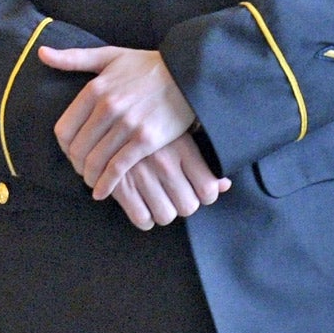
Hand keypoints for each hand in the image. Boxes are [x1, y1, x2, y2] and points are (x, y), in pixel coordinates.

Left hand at [40, 44, 197, 198]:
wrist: (189, 74)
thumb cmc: (147, 66)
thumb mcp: (109, 56)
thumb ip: (74, 58)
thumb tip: (41, 53)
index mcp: (95, 89)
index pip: (64, 130)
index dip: (64, 148)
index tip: (71, 154)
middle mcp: (108, 107)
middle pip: (78, 149)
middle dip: (77, 165)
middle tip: (82, 171)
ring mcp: (127, 124)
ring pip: (96, 161)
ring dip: (90, 178)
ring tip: (92, 182)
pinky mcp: (146, 140)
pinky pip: (118, 168)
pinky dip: (106, 184)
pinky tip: (102, 192)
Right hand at [106, 132, 230, 230]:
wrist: (108, 112)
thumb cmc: (151, 121)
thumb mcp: (180, 131)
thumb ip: (205, 159)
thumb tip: (225, 185)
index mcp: (183, 146)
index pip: (208, 189)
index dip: (206, 195)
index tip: (198, 190)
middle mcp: (165, 162)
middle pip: (188, 207)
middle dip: (183, 204)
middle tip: (176, 194)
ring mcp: (142, 175)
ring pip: (166, 216)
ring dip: (164, 212)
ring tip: (158, 199)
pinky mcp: (120, 186)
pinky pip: (142, 219)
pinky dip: (144, 218)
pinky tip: (142, 205)